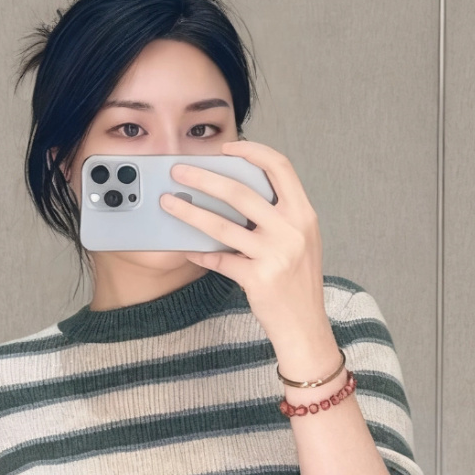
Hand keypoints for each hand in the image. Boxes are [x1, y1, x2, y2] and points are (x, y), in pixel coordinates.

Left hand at [159, 139, 328, 341]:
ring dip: (190, 212)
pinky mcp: (258, 279)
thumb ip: (279, 216)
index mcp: (303, 214)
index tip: (226, 148)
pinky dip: (200, 254)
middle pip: (240, 192)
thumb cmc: (298, 283)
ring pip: (222, 226)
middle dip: (204, 177)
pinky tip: (187, 250)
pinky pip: (219, 260)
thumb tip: (239, 193)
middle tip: (180, 171)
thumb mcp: (301, 241)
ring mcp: (275, 255)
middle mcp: (292, 230)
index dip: (252, 151)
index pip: (280, 167)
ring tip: (169, 203)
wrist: (305, 326)